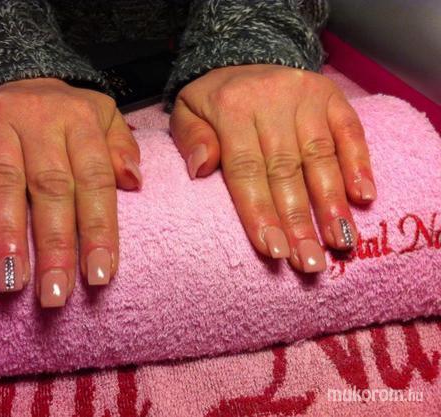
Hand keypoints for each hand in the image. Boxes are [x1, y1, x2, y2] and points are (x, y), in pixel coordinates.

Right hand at [0, 78, 141, 305]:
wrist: (13, 73)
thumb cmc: (65, 113)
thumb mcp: (104, 117)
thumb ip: (121, 148)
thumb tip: (133, 181)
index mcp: (81, 121)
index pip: (95, 181)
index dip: (98, 230)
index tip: (100, 276)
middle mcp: (41, 120)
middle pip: (51, 188)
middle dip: (56, 246)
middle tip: (56, 295)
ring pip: (4, 182)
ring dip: (7, 236)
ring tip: (12, 283)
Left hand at [170, 64, 375, 272]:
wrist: (246, 54)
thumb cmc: (214, 99)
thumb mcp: (186, 111)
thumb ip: (190, 139)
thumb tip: (200, 169)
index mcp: (231, 108)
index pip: (246, 169)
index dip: (260, 212)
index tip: (274, 250)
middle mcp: (271, 101)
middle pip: (285, 170)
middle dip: (298, 221)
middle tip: (309, 262)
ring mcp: (305, 98)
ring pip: (320, 156)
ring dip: (331, 203)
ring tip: (339, 243)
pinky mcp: (331, 96)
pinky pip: (350, 131)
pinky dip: (359, 164)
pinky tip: (364, 198)